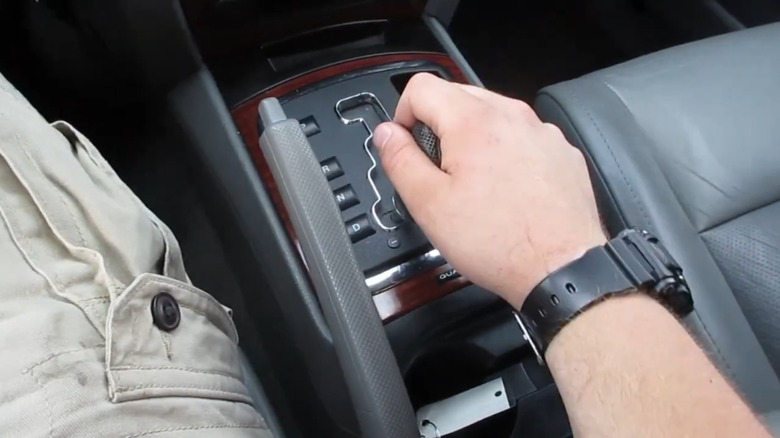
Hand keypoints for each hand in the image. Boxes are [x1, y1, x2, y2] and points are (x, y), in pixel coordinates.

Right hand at [372, 74, 605, 308]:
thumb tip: (387, 134)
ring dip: (473, 138)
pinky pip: (522, 137)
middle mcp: (512, 116)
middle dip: (438, 125)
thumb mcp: (429, 205)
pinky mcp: (560, 152)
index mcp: (474, 122)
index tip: (407, 143)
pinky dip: (506, 153)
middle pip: (458, 95)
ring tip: (473, 185)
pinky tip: (505, 190)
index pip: (422, 87)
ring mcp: (541, 132)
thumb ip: (400, 160)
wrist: (561, 269)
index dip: (403, 114)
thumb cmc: (501, 242)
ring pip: (492, 115)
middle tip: (437, 171)